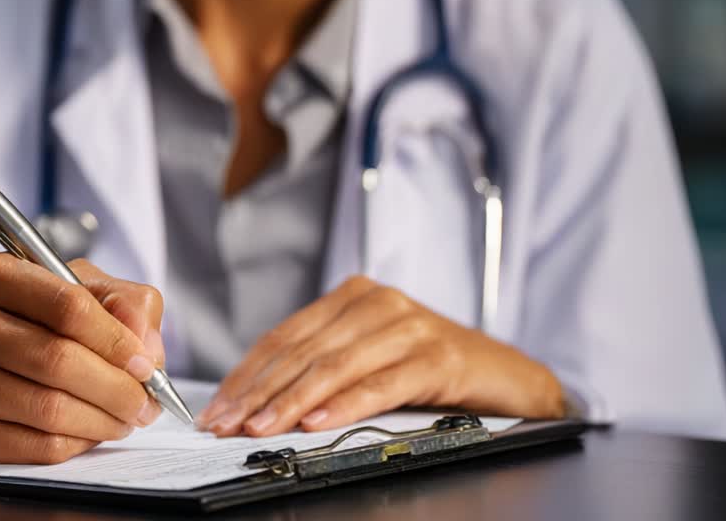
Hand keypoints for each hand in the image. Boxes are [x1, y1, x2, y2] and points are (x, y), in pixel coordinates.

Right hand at [0, 254, 165, 463]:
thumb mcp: (76, 286)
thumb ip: (123, 303)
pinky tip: (88, 432)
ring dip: (101, 420)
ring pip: (47, 409)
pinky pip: (30, 446)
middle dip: (116, 388)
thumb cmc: (27, 314)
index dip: (117, 341)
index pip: (67, 306)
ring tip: (124, 418)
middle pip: (56, 360)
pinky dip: (73, 444)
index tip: (145, 364)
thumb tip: (144, 347)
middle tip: (145, 403)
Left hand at [195, 277, 564, 436]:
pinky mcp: (437, 356)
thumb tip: (258, 402)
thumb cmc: (430, 369)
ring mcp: (409, 326)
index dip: (246, 375)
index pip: (284, 337)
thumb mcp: (369, 358)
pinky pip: (381, 384)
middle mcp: (377, 302)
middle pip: (303, 352)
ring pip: (335, 367)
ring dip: (292, 402)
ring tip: (262, 429)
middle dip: (259, 393)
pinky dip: (345, 405)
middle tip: (228, 424)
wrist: (507, 377)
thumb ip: (322, 366)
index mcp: (352, 297)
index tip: (218, 408)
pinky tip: (318, 423)